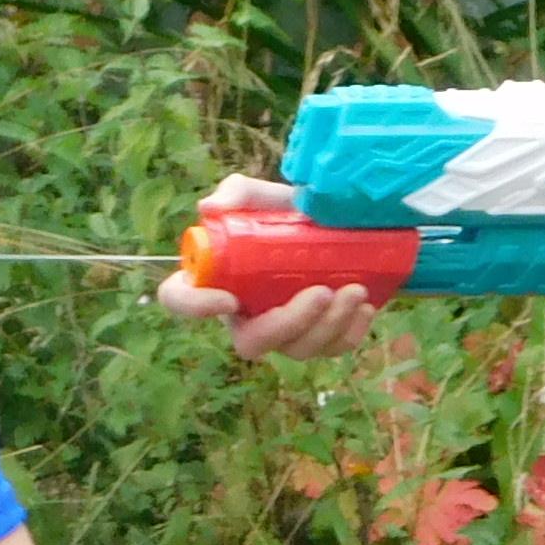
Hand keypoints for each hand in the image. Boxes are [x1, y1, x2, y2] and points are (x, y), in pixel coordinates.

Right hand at [153, 176, 382, 360]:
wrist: (338, 223)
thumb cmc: (287, 211)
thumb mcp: (262, 196)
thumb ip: (236, 194)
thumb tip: (210, 206)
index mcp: (217, 279)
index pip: (181, 299)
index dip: (195, 307)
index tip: (230, 298)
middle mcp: (245, 314)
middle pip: (251, 342)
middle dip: (288, 324)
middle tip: (321, 292)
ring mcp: (283, 332)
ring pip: (297, 349)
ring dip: (328, 325)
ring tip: (355, 289)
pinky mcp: (319, 336)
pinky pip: (332, 349)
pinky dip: (350, 332)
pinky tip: (363, 305)